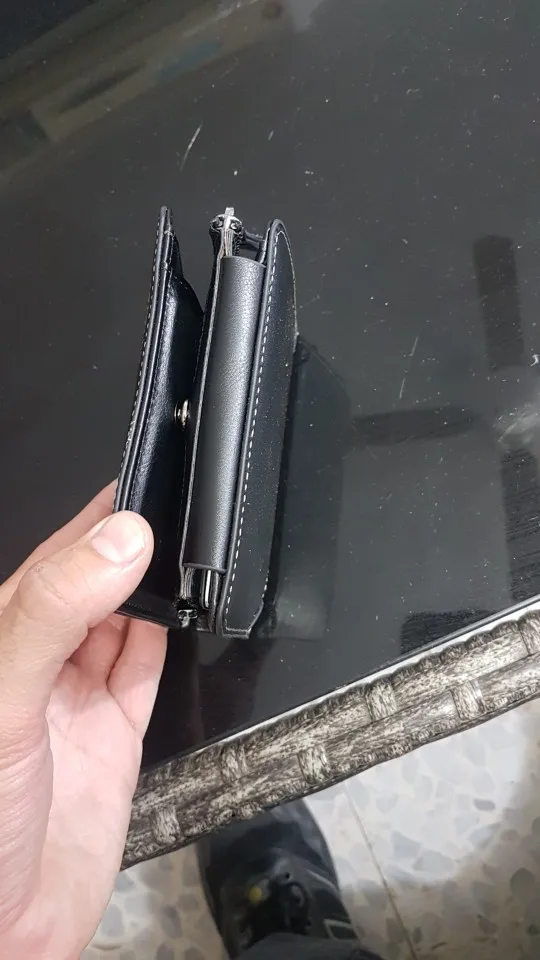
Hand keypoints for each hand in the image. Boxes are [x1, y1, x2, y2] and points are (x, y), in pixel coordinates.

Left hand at [0, 485, 166, 958]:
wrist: (1, 933)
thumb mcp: (3, 699)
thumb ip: (56, 614)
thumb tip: (120, 539)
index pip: (50, 562)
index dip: (93, 522)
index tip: (141, 482)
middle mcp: (37, 664)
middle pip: (93, 586)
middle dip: (131, 548)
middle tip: (181, 509)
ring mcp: (76, 698)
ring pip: (123, 621)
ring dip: (154, 588)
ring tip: (191, 547)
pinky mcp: (115, 735)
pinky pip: (145, 670)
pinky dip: (167, 636)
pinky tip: (183, 609)